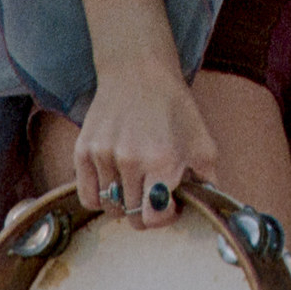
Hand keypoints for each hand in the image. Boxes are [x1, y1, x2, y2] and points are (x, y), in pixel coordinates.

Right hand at [72, 66, 218, 230]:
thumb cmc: (174, 107)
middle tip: (154, 191)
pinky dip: (100, 198)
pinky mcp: (82, 151)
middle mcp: (130, 160)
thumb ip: (208, 180)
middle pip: (132, 216)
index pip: (153, 218)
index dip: (165, 217)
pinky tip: (115, 183)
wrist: (138, 71)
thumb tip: (208, 208)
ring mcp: (103, 156)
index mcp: (162, 160)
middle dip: (147, 210)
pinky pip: (87, 197)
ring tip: (136, 182)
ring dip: (124, 202)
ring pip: (110, 208)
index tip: (170, 204)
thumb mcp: (202, 141)